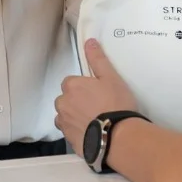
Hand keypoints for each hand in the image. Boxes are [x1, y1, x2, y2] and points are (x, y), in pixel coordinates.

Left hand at [55, 41, 138, 156]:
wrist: (118, 137)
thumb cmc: (115, 103)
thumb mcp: (111, 77)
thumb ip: (97, 59)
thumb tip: (89, 41)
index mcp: (71, 86)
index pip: (70, 82)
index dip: (83, 87)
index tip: (96, 92)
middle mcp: (62, 104)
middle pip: (66, 99)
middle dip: (76, 101)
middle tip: (96, 106)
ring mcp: (64, 124)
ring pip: (65, 116)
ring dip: (74, 117)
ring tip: (94, 121)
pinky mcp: (69, 140)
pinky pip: (69, 132)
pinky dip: (77, 131)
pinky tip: (91, 133)